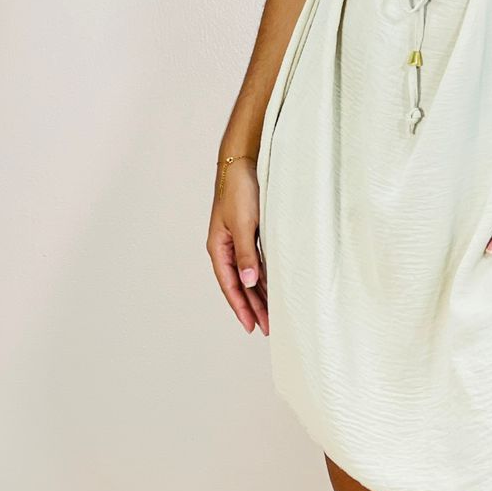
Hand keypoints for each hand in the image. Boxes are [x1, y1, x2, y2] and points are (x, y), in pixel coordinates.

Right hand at [206, 156, 268, 335]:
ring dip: (259, 294)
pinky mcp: (249, 231)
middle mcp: (226, 247)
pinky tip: (272, 286)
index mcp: (218, 247)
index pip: (229, 284)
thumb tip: (248, 283)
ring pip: (248, 274)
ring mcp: (238, 240)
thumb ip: (246, 254)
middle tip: (267, 328)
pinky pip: (256, 261)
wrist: (242, 162)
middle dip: (252, 306)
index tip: (252, 326)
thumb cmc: (239, 190)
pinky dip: (264, 276)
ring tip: (272, 314)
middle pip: (239, 284)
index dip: (240, 306)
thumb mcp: (243, 224)